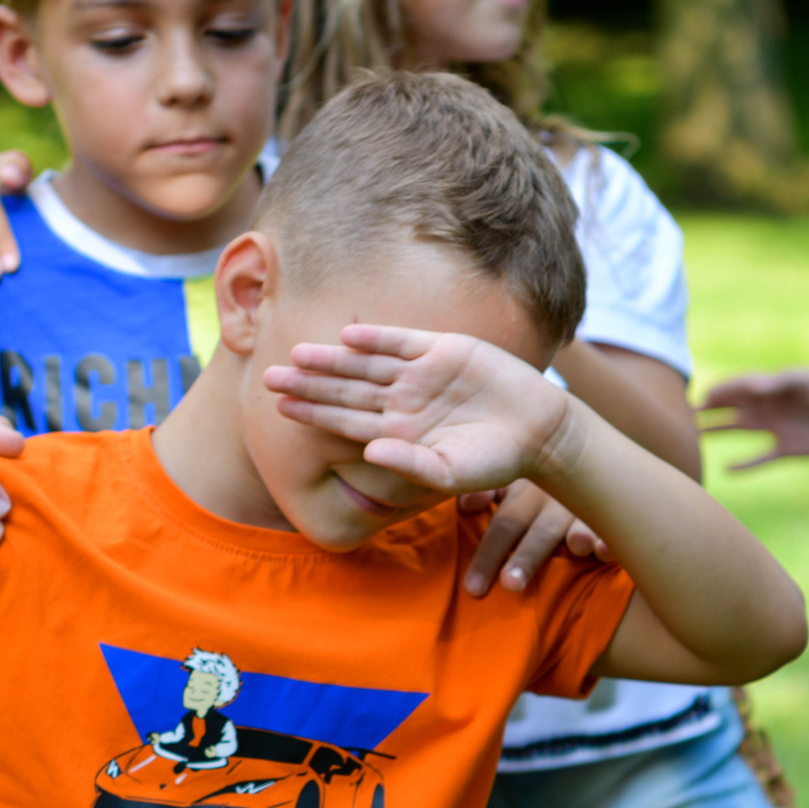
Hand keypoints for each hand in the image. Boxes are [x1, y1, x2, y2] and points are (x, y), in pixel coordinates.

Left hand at [265, 325, 574, 495]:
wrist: (539, 430)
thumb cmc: (495, 461)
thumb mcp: (450, 473)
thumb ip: (409, 465)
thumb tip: (369, 453)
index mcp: (398, 432)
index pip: (345, 421)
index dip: (312, 413)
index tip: (280, 407)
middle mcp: (403, 400)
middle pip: (346, 389)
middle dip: (309, 384)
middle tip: (269, 376)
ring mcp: (421, 374)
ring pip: (367, 363)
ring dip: (333, 359)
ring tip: (298, 353)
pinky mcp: (445, 350)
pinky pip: (403, 342)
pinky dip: (378, 338)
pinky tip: (348, 335)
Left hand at [459, 481, 609, 596]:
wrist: (583, 453)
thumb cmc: (536, 485)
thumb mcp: (511, 481)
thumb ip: (486, 493)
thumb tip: (466, 506)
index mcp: (525, 493)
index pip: (505, 523)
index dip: (488, 555)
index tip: (473, 589)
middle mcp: (555, 500)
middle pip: (538, 530)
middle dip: (525, 557)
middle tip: (511, 585)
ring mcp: (585, 508)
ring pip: (579, 524)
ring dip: (579, 536)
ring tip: (577, 547)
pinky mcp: (611, 516)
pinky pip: (613, 528)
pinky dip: (609, 538)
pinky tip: (605, 549)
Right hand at [697, 368, 808, 470]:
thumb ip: (781, 382)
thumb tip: (754, 387)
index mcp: (773, 388)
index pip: (738, 388)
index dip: (719, 392)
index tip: (698, 398)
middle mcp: (770, 407)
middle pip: (732, 407)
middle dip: (709, 410)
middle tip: (682, 415)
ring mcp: (777, 429)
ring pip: (739, 430)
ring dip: (718, 431)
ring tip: (693, 436)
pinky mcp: (788, 449)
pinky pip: (761, 458)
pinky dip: (745, 464)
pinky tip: (727, 470)